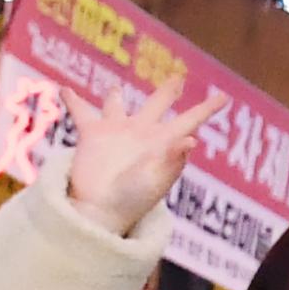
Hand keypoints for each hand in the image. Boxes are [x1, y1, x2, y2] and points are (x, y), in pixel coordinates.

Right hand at [60, 87, 217, 236]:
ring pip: (117, 105)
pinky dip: (72, 100)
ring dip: (114, 96)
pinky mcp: (93, 136)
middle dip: (168, 91)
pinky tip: (64, 89)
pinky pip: (82, 112)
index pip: (191, 120)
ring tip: (114, 88)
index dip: (207, 108)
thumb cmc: (133, 200)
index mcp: (163, 141)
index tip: (225, 97)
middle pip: (158, 104)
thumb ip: (172, 159)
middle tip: (178, 79)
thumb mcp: (155, 180)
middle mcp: (142, 133)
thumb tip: (192, 139)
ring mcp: (117, 132)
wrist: (101, 211)